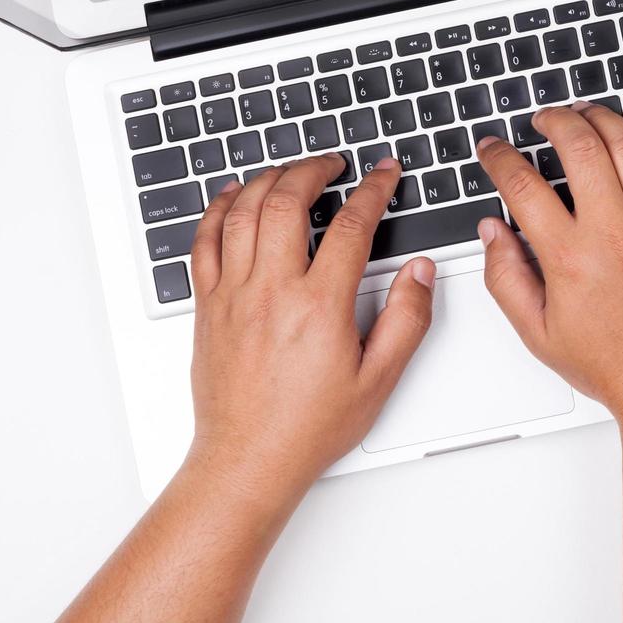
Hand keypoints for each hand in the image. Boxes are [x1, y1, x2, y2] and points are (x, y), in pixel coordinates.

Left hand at [185, 153, 435, 501]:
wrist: (247, 461)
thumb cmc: (308, 428)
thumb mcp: (378, 379)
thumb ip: (406, 319)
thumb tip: (418, 273)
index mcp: (318, 306)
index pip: (351, 225)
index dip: (373, 189)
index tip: (384, 174)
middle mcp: (271, 292)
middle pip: (286, 202)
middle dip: (314, 169)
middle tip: (334, 162)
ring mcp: (232, 296)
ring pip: (241, 212)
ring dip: (268, 179)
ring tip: (290, 170)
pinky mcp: (207, 307)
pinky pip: (204, 242)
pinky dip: (218, 209)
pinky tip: (232, 196)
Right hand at [474, 102, 622, 429]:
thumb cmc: (617, 367)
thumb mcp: (540, 334)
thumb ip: (507, 278)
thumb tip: (492, 232)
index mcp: (571, 258)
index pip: (523, 185)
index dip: (500, 157)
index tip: (494, 149)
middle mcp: (616, 233)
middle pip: (579, 147)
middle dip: (553, 120)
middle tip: (543, 119)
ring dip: (600, 118)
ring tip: (584, 113)